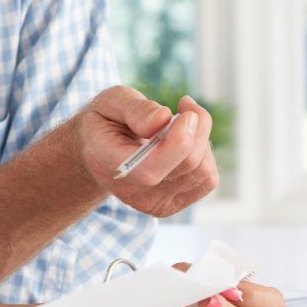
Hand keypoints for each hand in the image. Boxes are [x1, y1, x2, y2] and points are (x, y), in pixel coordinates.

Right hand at [75, 86, 218, 216]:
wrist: (99, 149)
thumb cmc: (106, 120)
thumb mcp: (110, 101)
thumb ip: (134, 108)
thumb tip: (163, 118)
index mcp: (107, 163)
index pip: (151, 169)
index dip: (179, 140)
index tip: (185, 111)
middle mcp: (129, 192)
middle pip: (186, 165)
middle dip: (197, 128)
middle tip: (185, 105)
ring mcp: (151, 204)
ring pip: (202, 172)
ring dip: (202, 139)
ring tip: (182, 122)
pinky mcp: (169, 206)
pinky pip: (207, 180)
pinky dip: (205, 155)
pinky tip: (186, 142)